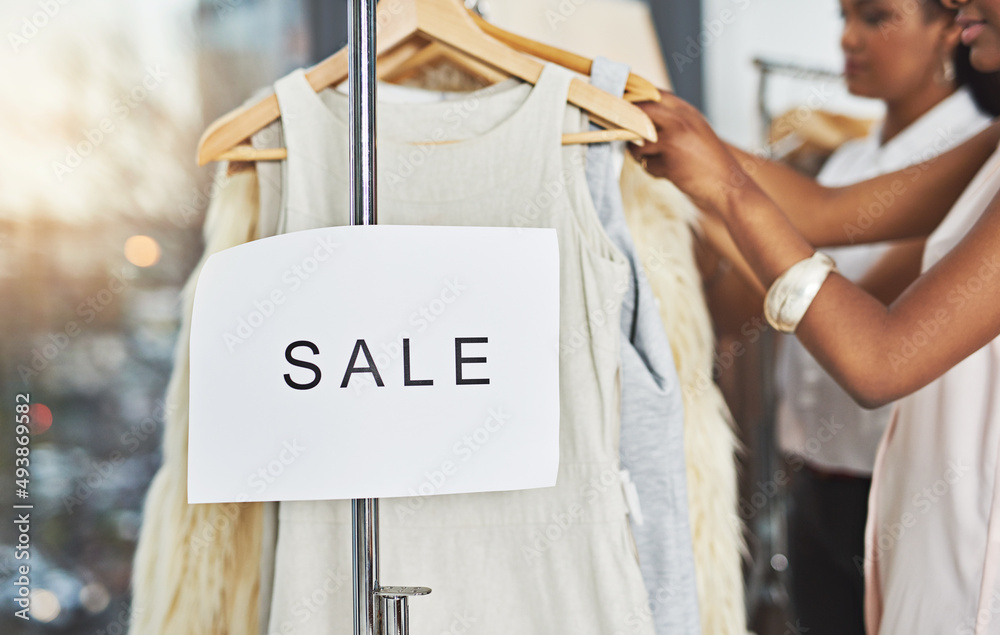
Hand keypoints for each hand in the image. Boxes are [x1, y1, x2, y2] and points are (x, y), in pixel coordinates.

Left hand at [630, 90, 757, 213]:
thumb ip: (671, 119)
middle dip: (628, 125)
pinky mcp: (669, 161)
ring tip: (658, 160)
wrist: (728, 184)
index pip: (652, 93)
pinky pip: (646, 164)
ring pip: (637, 142)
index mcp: (686, 111)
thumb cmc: (708, 159)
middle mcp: (680, 121)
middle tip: (630, 138)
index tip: (622, 108)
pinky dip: (653, 170)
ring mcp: (674, 140)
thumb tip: (637, 114)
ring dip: (640, 154)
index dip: (633, 98)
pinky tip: (669, 172)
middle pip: (638, 112)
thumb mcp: (694, 129)